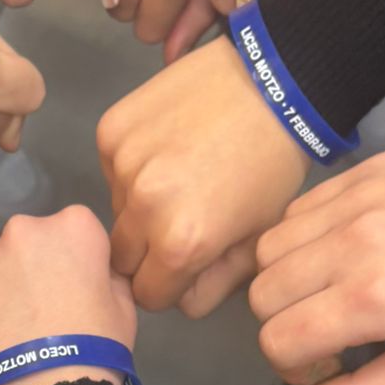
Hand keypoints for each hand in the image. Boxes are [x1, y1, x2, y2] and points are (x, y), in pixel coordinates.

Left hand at [0, 204, 134, 384]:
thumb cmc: (96, 352)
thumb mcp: (124, 307)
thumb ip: (107, 274)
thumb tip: (93, 272)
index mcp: (73, 226)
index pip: (72, 230)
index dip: (73, 262)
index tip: (72, 290)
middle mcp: (22, 229)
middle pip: (27, 242)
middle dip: (31, 268)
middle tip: (38, 312)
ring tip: (9, 333)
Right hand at [100, 34, 309, 314]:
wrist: (272, 83)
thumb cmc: (274, 165)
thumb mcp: (257, 238)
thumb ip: (214, 286)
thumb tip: (179, 301)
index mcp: (181, 245)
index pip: (147, 296)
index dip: (168, 285)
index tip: (186, 264)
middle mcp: (141, 208)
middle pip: (123, 259)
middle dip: (148, 251)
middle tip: (180, 221)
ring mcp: (121, 165)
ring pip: (116, 212)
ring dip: (138, 207)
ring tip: (178, 177)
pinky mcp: (111, 130)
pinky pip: (111, 170)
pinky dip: (132, 168)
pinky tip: (166, 147)